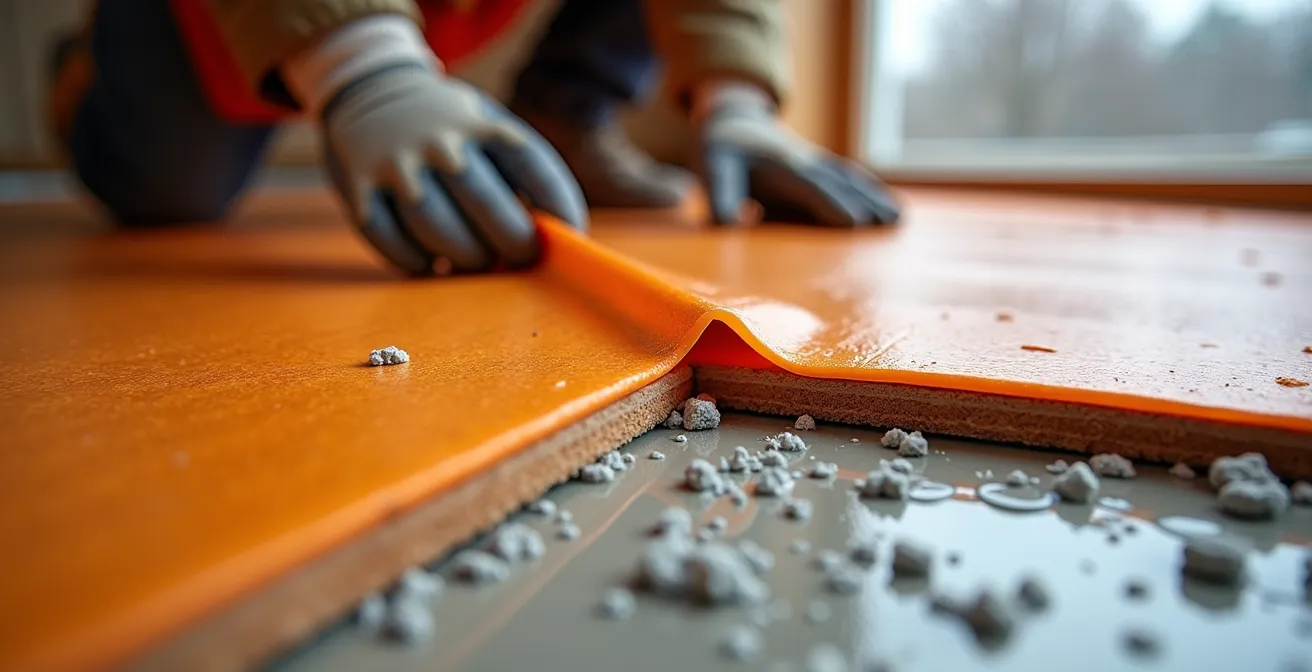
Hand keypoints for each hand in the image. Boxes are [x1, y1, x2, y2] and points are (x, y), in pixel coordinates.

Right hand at [320, 65, 586, 274]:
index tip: (571, 234)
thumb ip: (515, 172)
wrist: (368, 86)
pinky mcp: (359, 189)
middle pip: (487, 206)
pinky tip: (431, 263)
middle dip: (515, 243)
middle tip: (522, 256)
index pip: (534, 166)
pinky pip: (390, 242)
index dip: (560, 206)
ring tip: (477, 260)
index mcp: (481, 123)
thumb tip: (549, 237)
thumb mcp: (484, 123)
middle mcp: (439, 142)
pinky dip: (415, 262)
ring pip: (438, 229)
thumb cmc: (448, 125)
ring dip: (465, 257)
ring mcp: (396, 165)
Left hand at [695, 82, 898, 226]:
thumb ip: (720, 196)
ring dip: (875, 196)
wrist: (733, 119)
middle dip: (865, 202)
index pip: (811, 187)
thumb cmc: (721, 149)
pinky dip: (869, 191)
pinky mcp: (817, 169)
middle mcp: (804, 162)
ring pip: (849, 179)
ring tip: (900, 217)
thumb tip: (730, 224)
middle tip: (893, 222)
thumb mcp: (712, 169)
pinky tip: (888, 205)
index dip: (832, 204)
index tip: (855, 223)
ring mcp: (814, 164)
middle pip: (839, 183)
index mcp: (780, 164)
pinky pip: (846, 179)